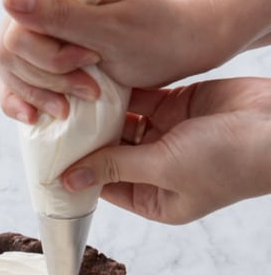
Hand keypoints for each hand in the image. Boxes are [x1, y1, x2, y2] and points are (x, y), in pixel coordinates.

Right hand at [0, 0, 213, 122]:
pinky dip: (23, 104)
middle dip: (45, 81)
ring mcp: (40, 40)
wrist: (180, 48)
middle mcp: (40, 13)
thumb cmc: (154, 34)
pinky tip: (35, 119)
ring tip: (71, 109)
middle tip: (89, 90)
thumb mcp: (110, 28)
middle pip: (8, 56)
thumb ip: (60, 15)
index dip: (46, 58)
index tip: (88, 61)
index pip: (16, 33)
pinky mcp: (46, 66)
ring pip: (9, 74)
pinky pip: (16, 87)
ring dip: (38, 96)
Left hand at [61, 78, 270, 223]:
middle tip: (51, 116)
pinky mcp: (178, 105)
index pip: (105, 185)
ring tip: (68, 92)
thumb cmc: (227, 160)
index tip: (47, 154)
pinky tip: (94, 75)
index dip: (78, 171)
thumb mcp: (164, 167)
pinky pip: (142, 97)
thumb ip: (117, 167)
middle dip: (85, 137)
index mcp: (154, 199)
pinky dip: (122, 88)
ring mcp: (167, 135)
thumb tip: (70, 181)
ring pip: (123, 122)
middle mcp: (157, 169)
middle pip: (110, 152)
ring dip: (101, 109)